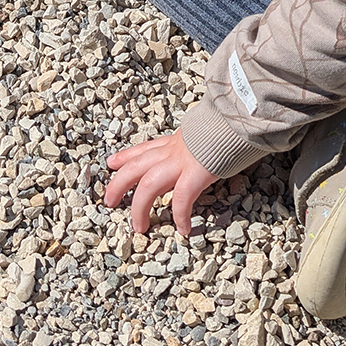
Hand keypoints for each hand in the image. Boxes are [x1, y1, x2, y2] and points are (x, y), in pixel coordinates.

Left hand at [105, 130, 219, 233]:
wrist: (236, 115)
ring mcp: (182, 161)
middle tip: (108, 200)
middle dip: (119, 184)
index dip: (127, 156)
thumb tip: (203, 144)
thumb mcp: (205, 128)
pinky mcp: (195, 173)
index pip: (145, 148)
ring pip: (148, 185)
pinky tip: (184, 230)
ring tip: (139, 227)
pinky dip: (180, 216)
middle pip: (136, 167)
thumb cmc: (227, 123)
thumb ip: (198, 138)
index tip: (112, 162)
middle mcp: (173, 150)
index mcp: (176, 140)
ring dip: (139, 208)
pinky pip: (181, 199)